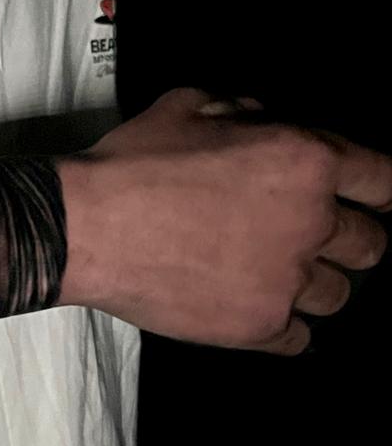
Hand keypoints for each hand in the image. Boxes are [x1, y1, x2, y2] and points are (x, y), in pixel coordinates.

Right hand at [56, 86, 391, 354]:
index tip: (364, 199)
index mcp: (306, 161)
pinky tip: (254, 308)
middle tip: (307, 239)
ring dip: (311, 285)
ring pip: (336, 295)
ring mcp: (286, 281)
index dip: (376, 190)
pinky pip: (300, 338)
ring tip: (272, 276)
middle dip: (345, 241)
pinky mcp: (257, 327)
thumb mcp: (191, 106)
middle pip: (371, 246)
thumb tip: (264, 119)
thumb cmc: (132, 163)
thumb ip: (244, 110)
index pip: (385, 181)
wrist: (84, 228)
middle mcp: (310, 223)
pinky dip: (283, 327)